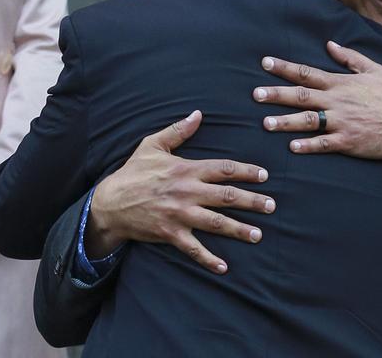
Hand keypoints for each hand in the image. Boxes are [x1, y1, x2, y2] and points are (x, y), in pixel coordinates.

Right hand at [88, 110, 273, 274]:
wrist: (110, 202)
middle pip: (227, 196)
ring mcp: (180, 215)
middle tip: (271, 206)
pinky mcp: (171, 233)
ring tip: (259, 234)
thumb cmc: (133, 172)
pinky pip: (193, 249)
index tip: (263, 175)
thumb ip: (177, 130)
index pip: (223, 169)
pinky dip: (209, 259)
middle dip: (252, 202)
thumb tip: (197, 114)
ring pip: (217, 223)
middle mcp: (187, 192)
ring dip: (240, 229)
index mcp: (186, 169)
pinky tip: (224, 267)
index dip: (246, 172)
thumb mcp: (152, 145)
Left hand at [254, 41, 381, 161]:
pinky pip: (324, 143)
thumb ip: (350, 57)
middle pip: (301, 96)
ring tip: (265, 123)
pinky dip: (308, 145)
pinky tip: (292, 146)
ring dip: (286, 122)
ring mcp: (342, 122)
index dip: (285, 67)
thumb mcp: (375, 69)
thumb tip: (329, 45)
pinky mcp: (348, 142)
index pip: (307, 72)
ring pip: (308, 121)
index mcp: (341, 83)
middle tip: (255, 94)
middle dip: (276, 94)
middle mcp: (337, 101)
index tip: (265, 63)